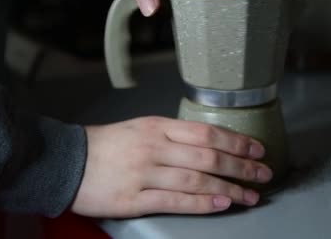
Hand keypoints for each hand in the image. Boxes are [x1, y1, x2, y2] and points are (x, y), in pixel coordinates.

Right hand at [70, 116, 271, 217]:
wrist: (67, 161)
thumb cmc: (106, 144)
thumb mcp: (141, 128)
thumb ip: (172, 135)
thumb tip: (208, 144)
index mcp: (158, 127)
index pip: (207, 132)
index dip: (237, 141)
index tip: (257, 148)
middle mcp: (155, 148)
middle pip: (209, 156)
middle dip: (242, 166)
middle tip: (264, 173)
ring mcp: (145, 174)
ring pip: (197, 179)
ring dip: (229, 188)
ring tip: (251, 195)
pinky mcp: (134, 200)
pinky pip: (175, 201)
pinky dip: (202, 202)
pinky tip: (221, 203)